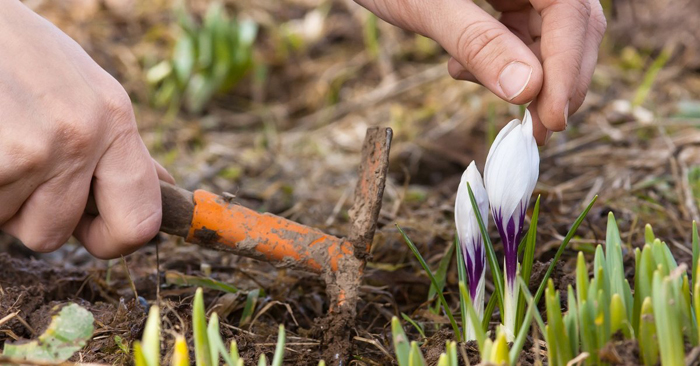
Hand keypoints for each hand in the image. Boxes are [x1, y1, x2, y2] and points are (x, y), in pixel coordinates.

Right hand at [0, 1, 172, 257]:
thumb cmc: (18, 52)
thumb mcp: (84, 87)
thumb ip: (119, 143)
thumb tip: (163, 187)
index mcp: (115, 119)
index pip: (142, 221)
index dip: (113, 239)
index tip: (91, 229)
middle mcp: (82, 137)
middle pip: (54, 234)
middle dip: (33, 216)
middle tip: (22, 171)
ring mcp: (33, 150)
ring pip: (11, 223)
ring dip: (1, 195)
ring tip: (1, 139)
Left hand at [354, 0, 606, 143]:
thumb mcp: (427, 6)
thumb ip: (477, 42)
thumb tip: (527, 90)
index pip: (570, 13)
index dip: (567, 69)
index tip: (552, 119)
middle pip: (573, 25)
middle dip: (556, 80)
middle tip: (538, 130)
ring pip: (550, 34)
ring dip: (526, 75)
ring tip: (473, 86)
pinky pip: (522, 31)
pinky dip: (502, 60)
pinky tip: (460, 68)